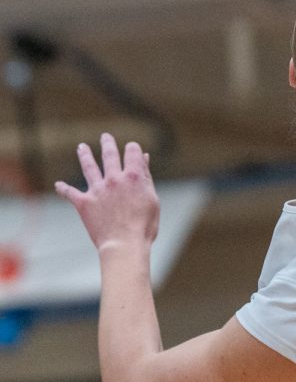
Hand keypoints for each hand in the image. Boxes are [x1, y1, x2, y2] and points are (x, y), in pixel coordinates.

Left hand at [55, 134, 159, 252]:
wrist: (124, 245)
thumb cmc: (144, 226)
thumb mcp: (152, 198)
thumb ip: (146, 177)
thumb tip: (144, 158)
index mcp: (133, 176)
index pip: (132, 151)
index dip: (133, 149)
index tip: (132, 150)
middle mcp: (114, 179)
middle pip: (109, 155)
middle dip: (108, 144)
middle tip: (105, 136)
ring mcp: (97, 190)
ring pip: (89, 167)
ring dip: (85, 155)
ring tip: (81, 147)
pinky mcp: (84, 203)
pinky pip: (70, 193)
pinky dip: (63, 188)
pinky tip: (58, 184)